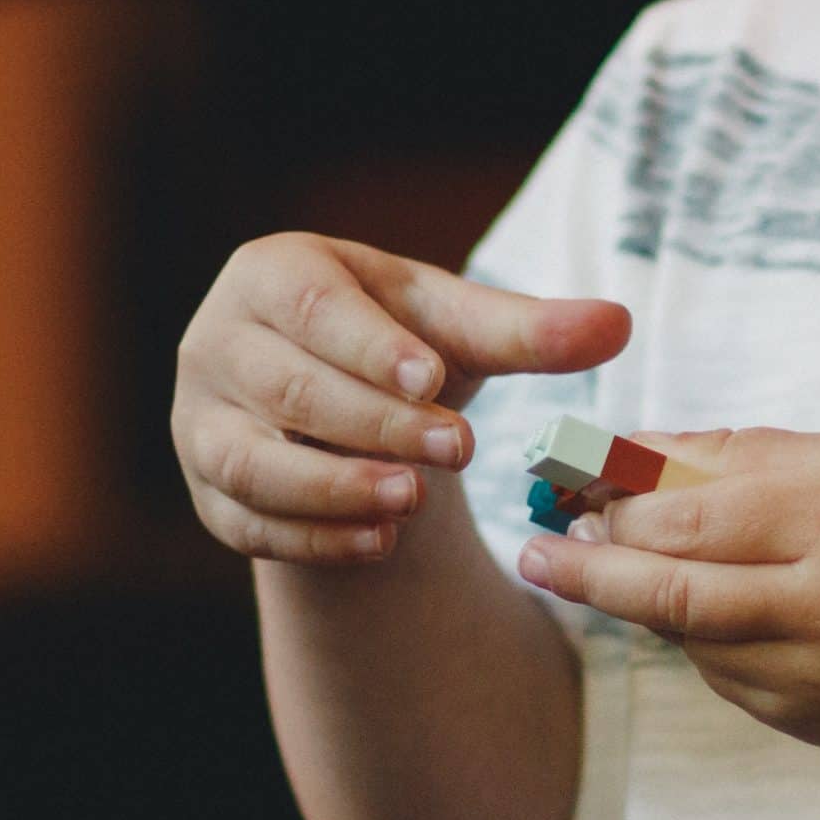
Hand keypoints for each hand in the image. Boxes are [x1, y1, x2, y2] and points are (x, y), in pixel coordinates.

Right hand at [172, 233, 627, 563]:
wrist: (342, 408)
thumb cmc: (400, 346)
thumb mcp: (459, 331)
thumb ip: (530, 331)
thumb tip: (619, 323)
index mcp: (273, 275)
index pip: (313, 308)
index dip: (369, 345)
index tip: (432, 377)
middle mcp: (218, 343)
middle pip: (287, 387)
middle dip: (374, 422)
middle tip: (455, 449)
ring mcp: (200, 422)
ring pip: (251, 461)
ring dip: (333, 487)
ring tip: (411, 503)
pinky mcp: (209, 494)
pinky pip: (249, 523)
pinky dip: (314, 539)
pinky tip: (379, 545)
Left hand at [514, 430, 819, 751]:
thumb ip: (744, 455)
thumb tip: (627, 453)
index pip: (694, 514)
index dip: (616, 503)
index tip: (564, 485)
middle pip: (671, 591)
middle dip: (591, 568)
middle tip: (539, 549)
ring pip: (688, 639)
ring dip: (640, 601)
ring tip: (608, 564)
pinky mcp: (811, 722)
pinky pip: (722, 674)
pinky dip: (698, 638)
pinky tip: (708, 608)